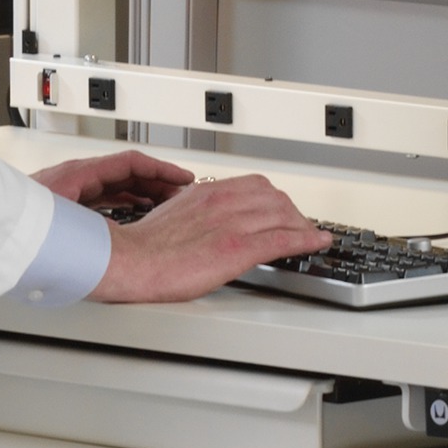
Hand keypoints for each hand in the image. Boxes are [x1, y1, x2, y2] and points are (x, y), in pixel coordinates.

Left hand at [29, 146, 194, 218]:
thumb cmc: (21, 219)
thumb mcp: (70, 222)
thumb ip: (103, 226)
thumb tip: (132, 237)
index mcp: (80, 173)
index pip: (131, 162)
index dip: (161, 170)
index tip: (182, 179)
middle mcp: (76, 177)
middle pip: (126, 173)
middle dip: (156, 182)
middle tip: (180, 193)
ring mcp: (70, 188)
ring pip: (115, 185)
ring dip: (142, 193)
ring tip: (164, 205)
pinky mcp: (64, 202)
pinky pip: (103, 196)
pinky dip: (124, 202)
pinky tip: (132, 215)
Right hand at [91, 173, 328, 303]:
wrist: (130, 262)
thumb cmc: (144, 247)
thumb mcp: (172, 214)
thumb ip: (195, 212)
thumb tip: (205, 221)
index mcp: (207, 192)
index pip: (256, 186)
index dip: (276, 200)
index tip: (282, 211)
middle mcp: (223, 201)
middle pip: (276, 198)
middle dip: (293, 212)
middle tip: (300, 226)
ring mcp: (232, 224)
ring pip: (285, 215)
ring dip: (303, 226)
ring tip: (310, 237)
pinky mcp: (237, 249)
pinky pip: (284, 239)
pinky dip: (307, 240)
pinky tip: (317, 243)